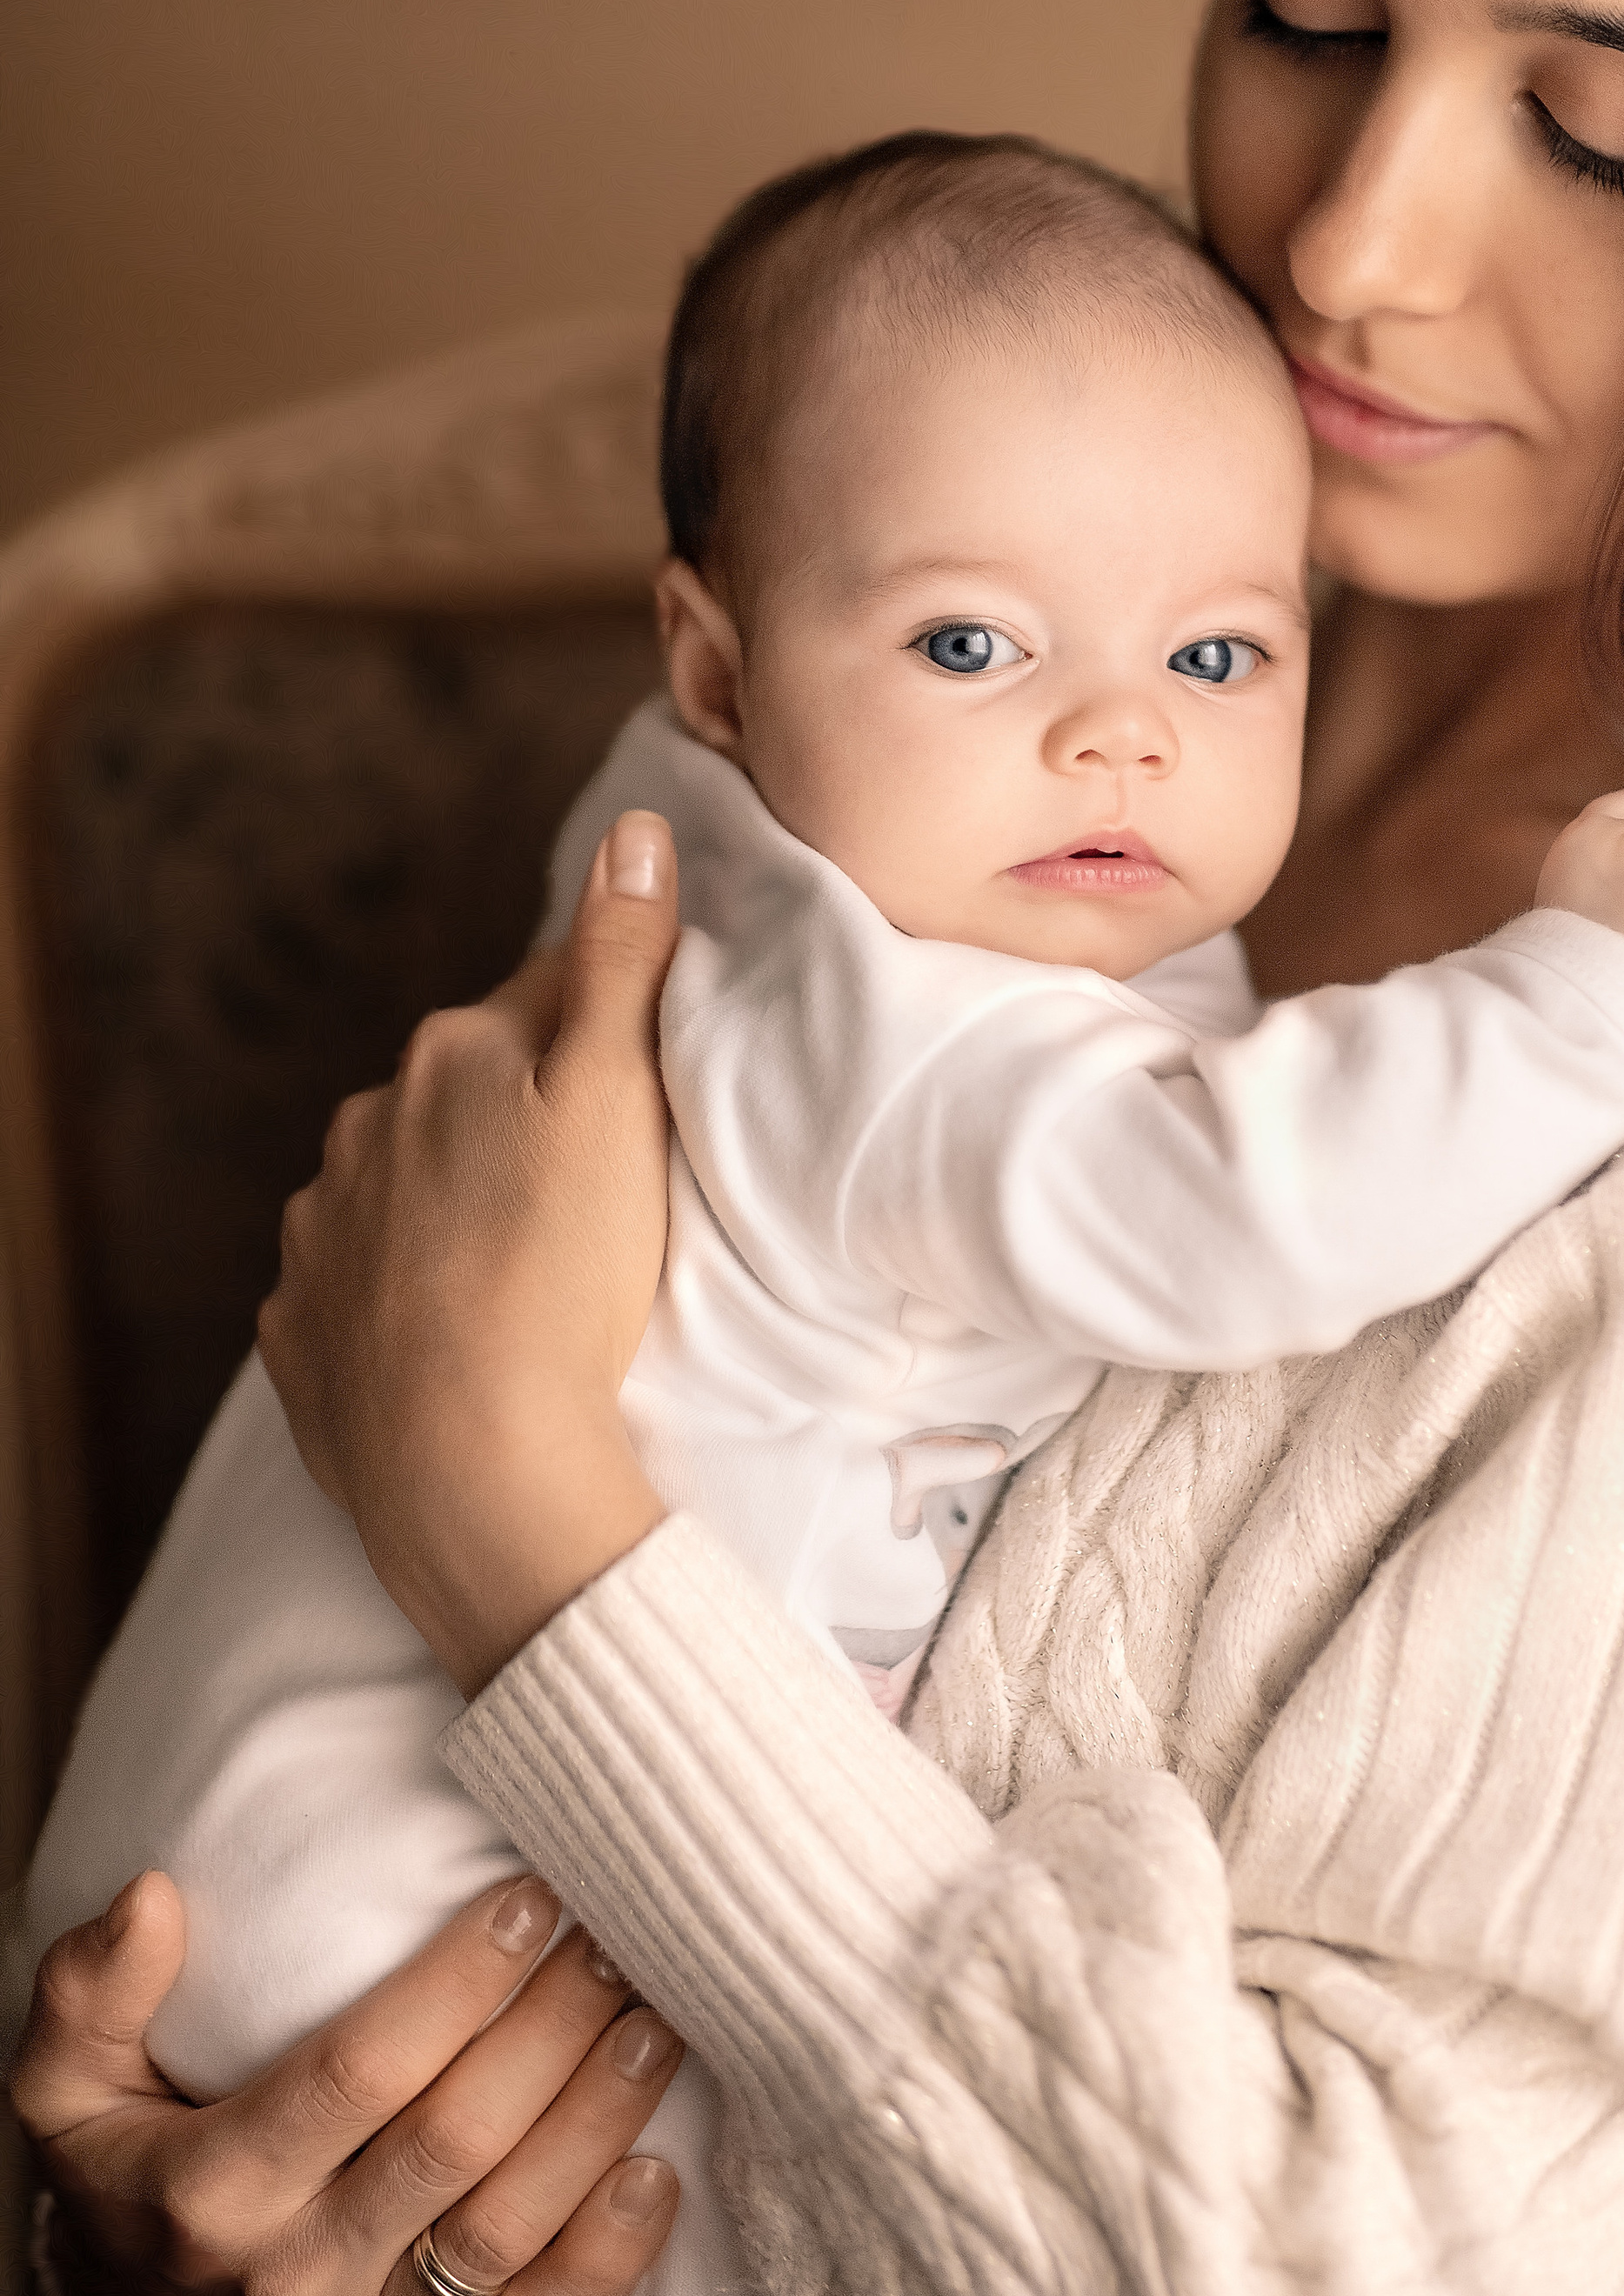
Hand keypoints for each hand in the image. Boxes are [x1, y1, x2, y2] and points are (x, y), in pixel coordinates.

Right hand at [9, 1867, 682, 2295]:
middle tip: (616, 1932)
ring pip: (509, 2225)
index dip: (458, 1982)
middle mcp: (294, 2274)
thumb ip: (93, 1990)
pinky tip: (656, 2170)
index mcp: (213, 2188)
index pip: (360, 2070)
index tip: (529, 1896)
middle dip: (553, 2026)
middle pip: (456, 2138)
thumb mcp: (68, 2087)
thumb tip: (151, 1896)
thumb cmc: (128, 2176)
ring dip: (599, 2117)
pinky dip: (607, 2259)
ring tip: (657, 2017)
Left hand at [257, 810, 679, 1693]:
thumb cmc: (562, 1276)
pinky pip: (360, 1285)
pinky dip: (405, 1294)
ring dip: (457, 1203)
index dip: (608, 1028)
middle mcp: (364, 1126)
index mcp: (449, 1055)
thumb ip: (621, 961)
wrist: (466, 1467)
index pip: (545, 996)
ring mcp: (320, 1231)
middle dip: (523, 1116)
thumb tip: (633, 828)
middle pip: (467, 1091)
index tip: (650, 1081)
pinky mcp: (300, 1329)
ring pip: (406, 1184)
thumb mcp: (617, 1100)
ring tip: (531, 1272)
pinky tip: (458, 1334)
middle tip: (603, 1190)